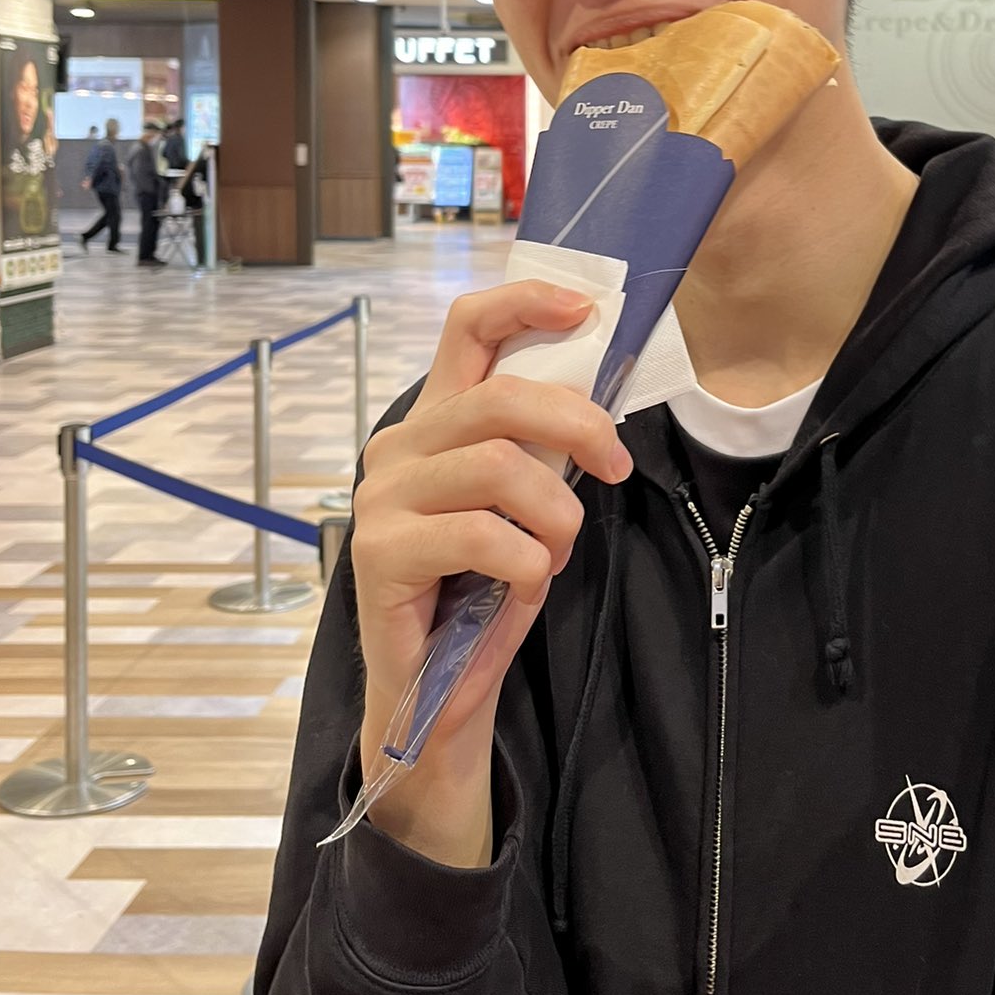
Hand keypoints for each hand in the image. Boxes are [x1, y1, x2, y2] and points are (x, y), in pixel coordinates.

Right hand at [351, 280, 631, 865]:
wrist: (437, 691)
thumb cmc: (485, 589)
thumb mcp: (524, 502)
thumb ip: (539, 447)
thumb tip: (600, 405)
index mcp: (437, 420)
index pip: (467, 328)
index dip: (524, 303)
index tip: (584, 308)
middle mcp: (400, 445)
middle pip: (501, 398)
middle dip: (578, 427)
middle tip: (617, 470)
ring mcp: (382, 496)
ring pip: (499, 467)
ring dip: (555, 515)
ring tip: (556, 553)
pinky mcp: (378, 551)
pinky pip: (482, 536)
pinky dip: (527, 564)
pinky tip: (524, 587)